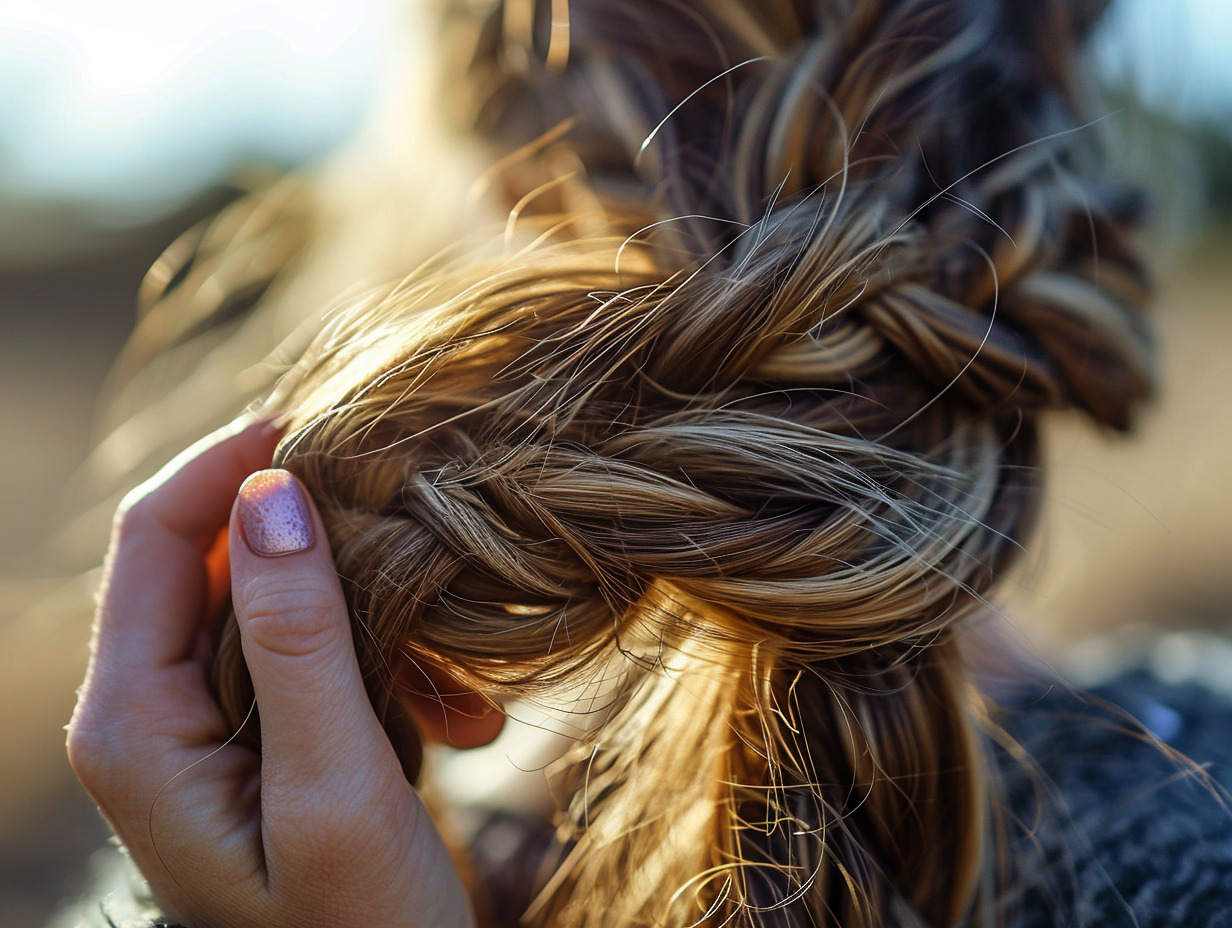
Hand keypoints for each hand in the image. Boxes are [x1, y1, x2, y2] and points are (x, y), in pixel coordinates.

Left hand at [67, 420, 474, 927]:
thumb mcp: (335, 785)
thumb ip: (298, 639)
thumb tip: (271, 489)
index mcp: (135, 724)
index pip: (154, 537)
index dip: (231, 464)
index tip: (326, 424)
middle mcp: (150, 714)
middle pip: (216, 561)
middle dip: (323, 544)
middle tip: (417, 539)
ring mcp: (204, 728)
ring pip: (277, 605)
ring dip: (373, 617)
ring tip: (459, 685)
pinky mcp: (259, 739)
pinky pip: (312, 656)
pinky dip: (386, 665)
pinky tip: (459, 719)